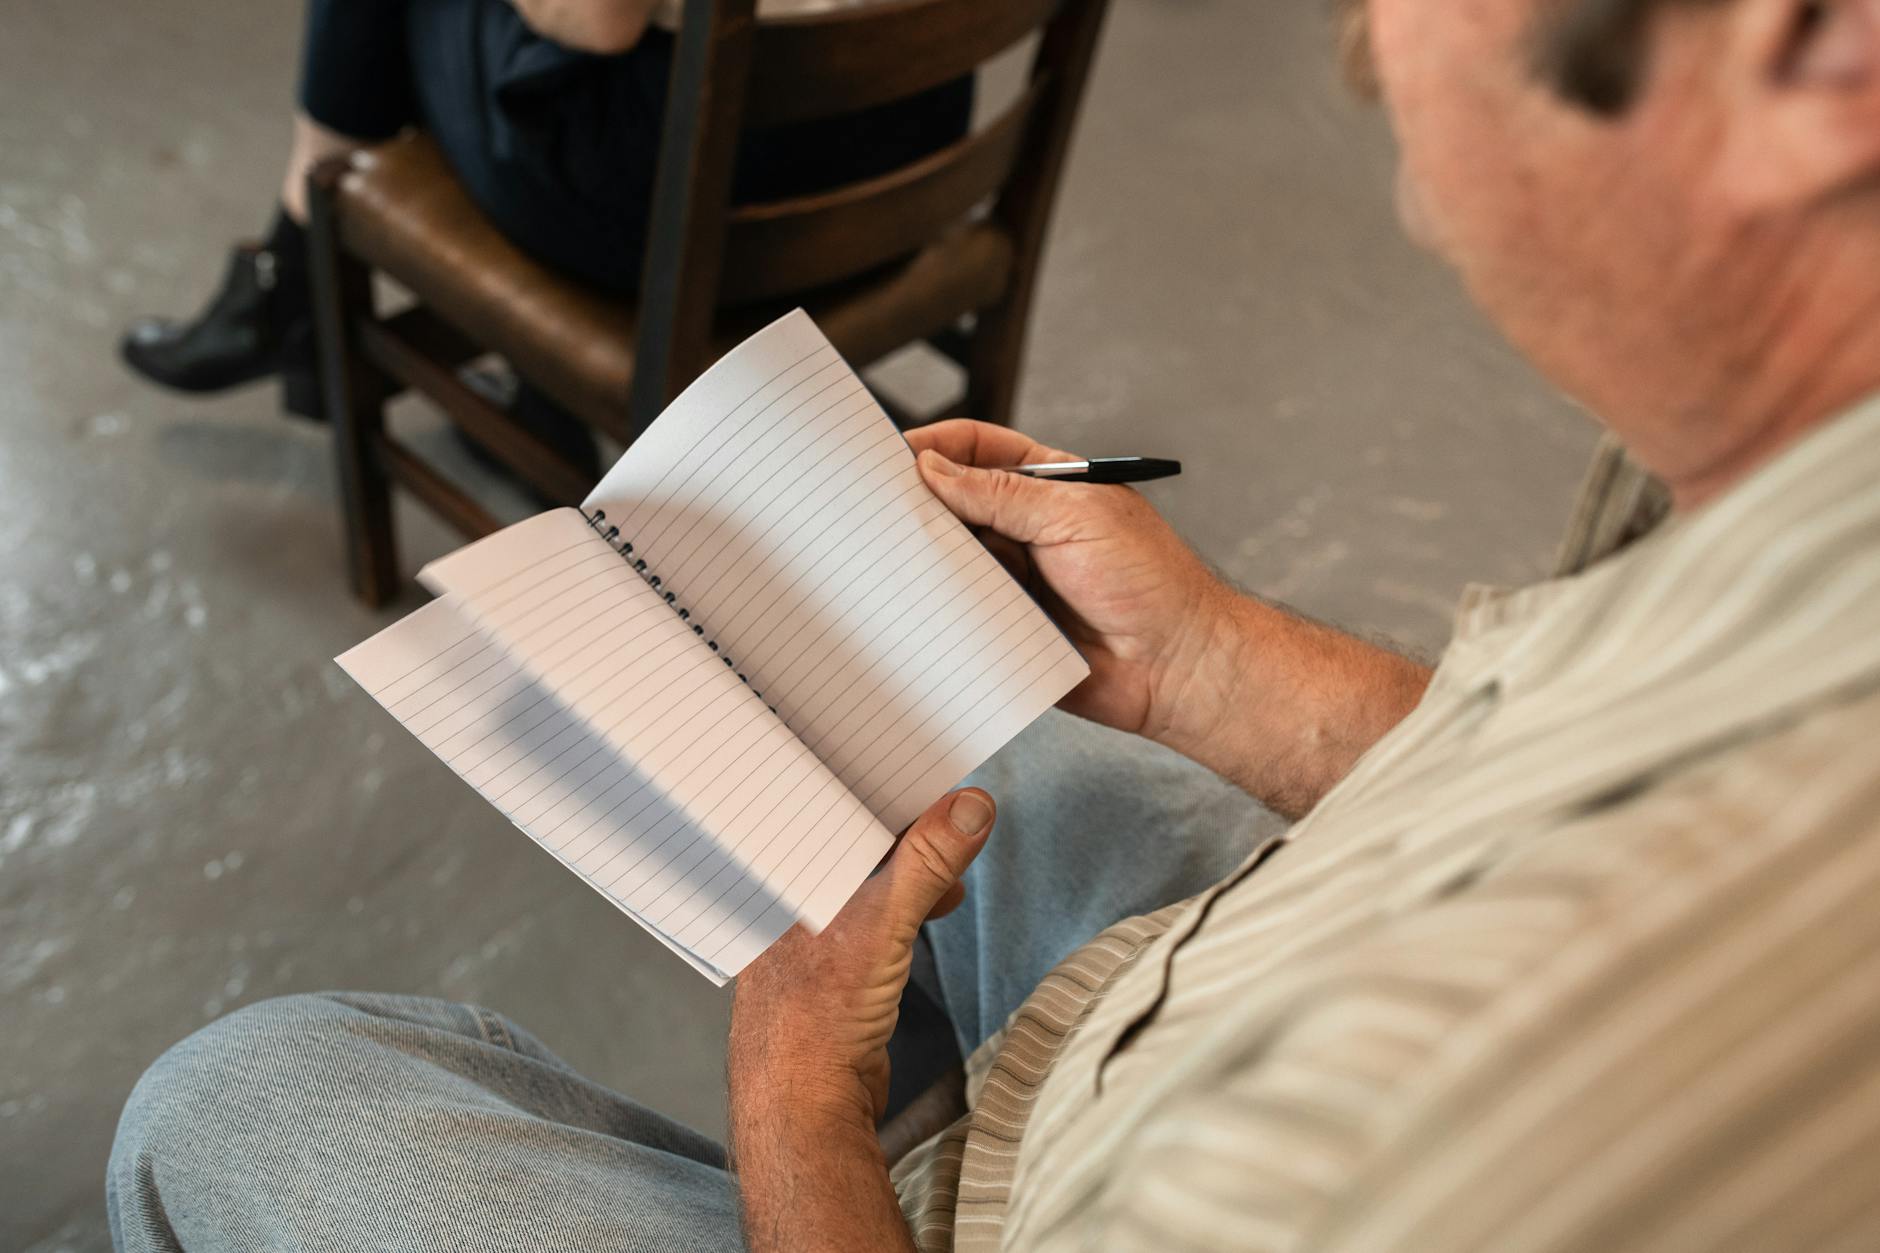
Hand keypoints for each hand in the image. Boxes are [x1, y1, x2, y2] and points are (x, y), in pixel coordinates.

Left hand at [729, 788, 994, 1134]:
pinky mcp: (834, 967)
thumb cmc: (815, 1021)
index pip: (824, 803)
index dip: (872, 779)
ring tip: (954, 857)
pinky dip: (910, 902)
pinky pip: (877, 914)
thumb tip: (969, 807)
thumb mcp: (881, 926)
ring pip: (867, 877)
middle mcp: (785, 898)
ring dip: (914, 866)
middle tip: (955, 806)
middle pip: (850, 838)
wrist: (804, 1110)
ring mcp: (809, 933)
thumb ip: (926, 864)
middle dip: (905, 824)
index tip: (924, 763)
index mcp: (778, 876)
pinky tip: (940, 902)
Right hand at [909, 419, 1233, 742]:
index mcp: (1046, 487)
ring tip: (890, 555)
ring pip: (951, 559)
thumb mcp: (1074, 517)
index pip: (976, 450)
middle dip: (917, 503)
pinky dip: (939, 607)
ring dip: (926, 557)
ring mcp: (1015, 578)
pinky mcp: (1007, 627)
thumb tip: (933, 468)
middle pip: (954, 504)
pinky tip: (917, 603)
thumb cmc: (1150, 581)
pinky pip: (960, 612)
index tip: (890, 453)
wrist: (1177, 667)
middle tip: (874, 508)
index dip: (933, 446)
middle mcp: (1025, 529)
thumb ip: (1001, 494)